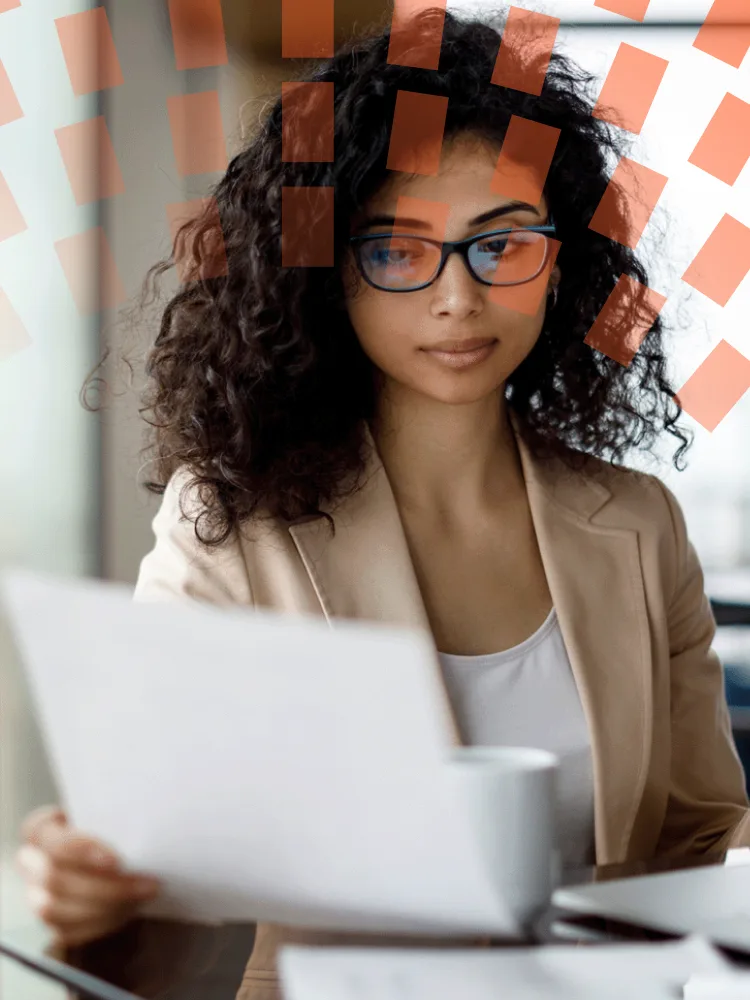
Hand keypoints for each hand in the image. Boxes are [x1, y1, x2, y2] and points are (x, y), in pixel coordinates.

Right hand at [16, 805, 160, 947]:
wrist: (114, 846)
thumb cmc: (112, 824)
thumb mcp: (110, 812)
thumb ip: (116, 817)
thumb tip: (147, 823)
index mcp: (40, 829)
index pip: (51, 840)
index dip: (80, 851)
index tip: (116, 860)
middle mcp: (31, 863)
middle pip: (54, 880)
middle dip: (105, 887)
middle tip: (147, 883)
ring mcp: (36, 895)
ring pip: (56, 910)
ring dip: (105, 907)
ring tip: (143, 896)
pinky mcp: (51, 922)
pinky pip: (68, 931)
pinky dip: (102, 923)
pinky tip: (130, 909)